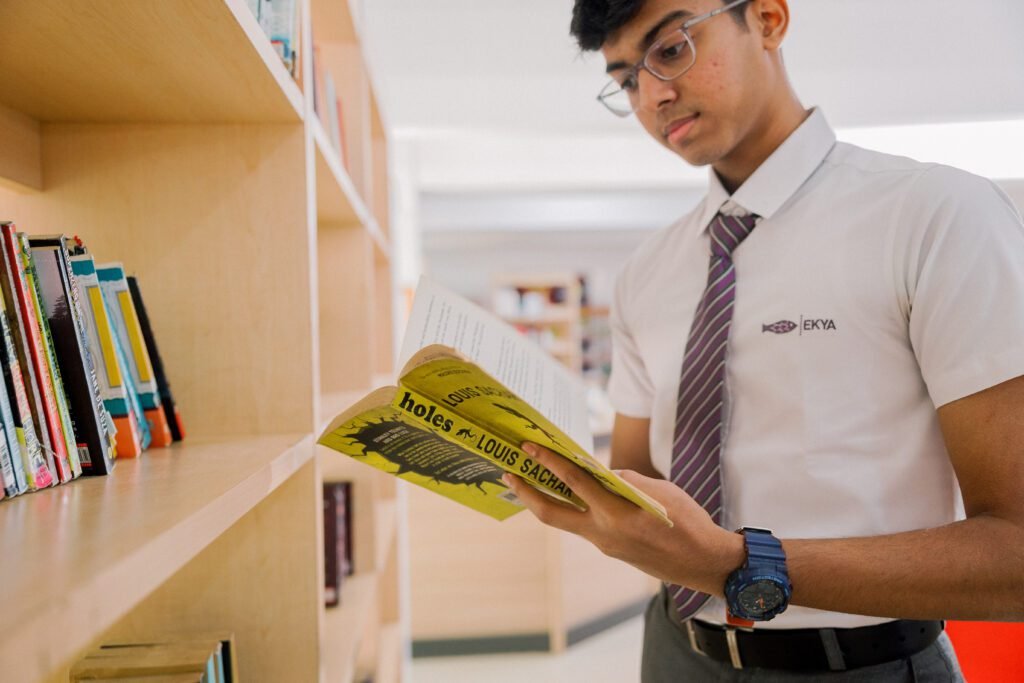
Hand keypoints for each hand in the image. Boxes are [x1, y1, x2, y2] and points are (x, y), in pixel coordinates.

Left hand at [503, 442, 744, 595]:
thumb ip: (625, 480)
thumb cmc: (688, 522)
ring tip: (530, 482)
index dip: (550, 461)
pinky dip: (574, 508)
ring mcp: (604, 544)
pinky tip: (572, 495)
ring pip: (565, 521)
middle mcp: (603, 533)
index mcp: (616, 514)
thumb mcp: (658, 491)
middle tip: (509, 473)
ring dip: (545, 501)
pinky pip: (585, 525)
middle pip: (550, 513)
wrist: (703, 563)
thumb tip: (601, 474)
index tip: (531, 447)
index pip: (574, 482)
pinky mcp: (611, 549)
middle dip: (526, 492)